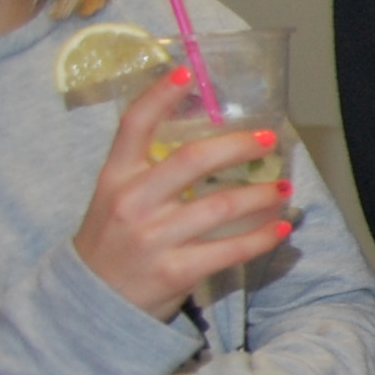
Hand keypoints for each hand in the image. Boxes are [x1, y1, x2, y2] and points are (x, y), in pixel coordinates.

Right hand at [73, 73, 293, 316]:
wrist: (91, 302)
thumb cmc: (113, 242)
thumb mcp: (116, 199)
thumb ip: (149, 172)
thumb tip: (210, 143)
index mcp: (115, 178)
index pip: (134, 126)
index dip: (160, 96)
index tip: (188, 72)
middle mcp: (133, 203)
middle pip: (193, 160)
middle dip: (238, 146)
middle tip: (268, 138)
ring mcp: (154, 239)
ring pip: (221, 206)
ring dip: (261, 195)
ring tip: (283, 188)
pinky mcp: (175, 271)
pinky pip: (230, 250)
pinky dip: (262, 237)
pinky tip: (281, 228)